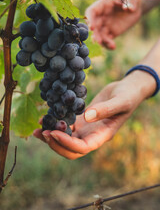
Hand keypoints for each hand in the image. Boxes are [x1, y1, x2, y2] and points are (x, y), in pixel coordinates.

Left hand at [33, 71, 152, 159]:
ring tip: (37, 130)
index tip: (53, 133)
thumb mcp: (121, 101)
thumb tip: (86, 117)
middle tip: (42, 133)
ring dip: (51, 137)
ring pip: (66, 140)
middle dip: (55, 144)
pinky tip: (44, 118)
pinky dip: (54, 124)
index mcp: (103, 135)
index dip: (67, 144)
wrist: (126, 89)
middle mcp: (92, 135)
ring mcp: (86, 128)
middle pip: (71, 149)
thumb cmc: (128, 96)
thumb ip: (106, 109)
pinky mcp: (81, 119)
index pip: (83, 147)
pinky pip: (66, 126)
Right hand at [85, 0, 141, 48]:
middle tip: (99, 41)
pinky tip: (113, 47)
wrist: (136, 7)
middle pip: (94, 26)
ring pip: (99, 35)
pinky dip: (108, 45)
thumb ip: (131, 1)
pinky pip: (107, 40)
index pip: (91, 12)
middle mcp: (101, 16)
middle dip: (95, 34)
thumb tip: (129, 8)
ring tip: (111, 45)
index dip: (89, 19)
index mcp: (103, 5)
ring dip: (102, 41)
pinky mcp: (111, 32)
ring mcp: (105, 25)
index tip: (91, 27)